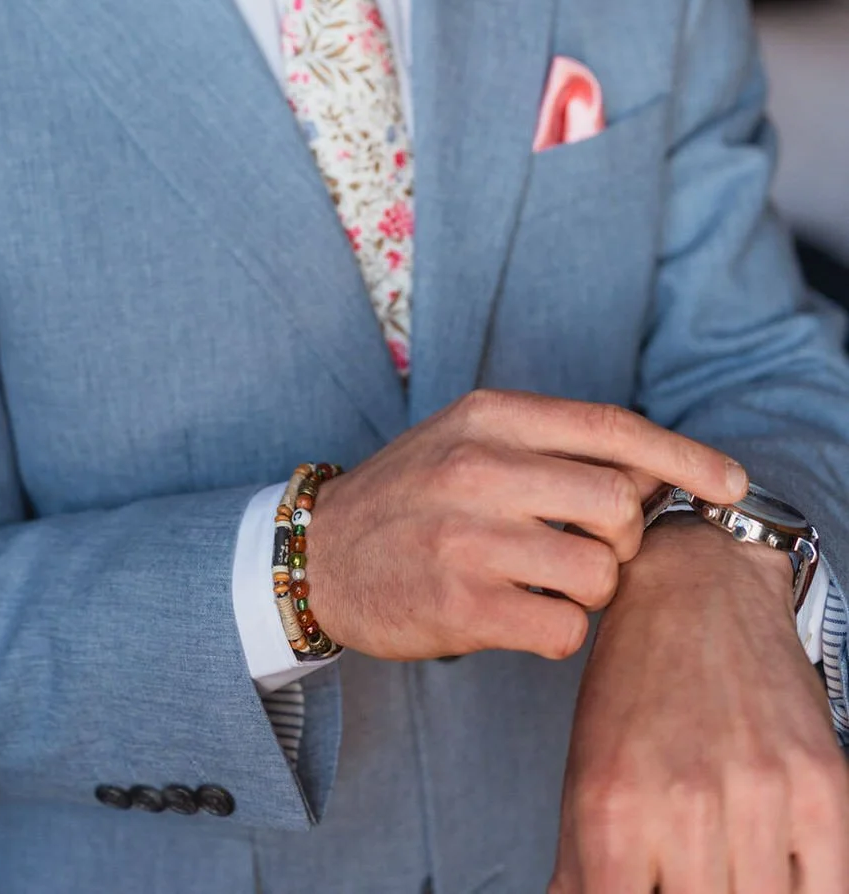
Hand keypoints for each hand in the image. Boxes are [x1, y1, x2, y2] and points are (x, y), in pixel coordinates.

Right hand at [306, 387, 745, 661]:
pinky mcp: (460, 604)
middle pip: (618, 506)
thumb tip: (654, 469)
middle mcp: (478, 466)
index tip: (728, 482)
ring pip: (598, 573)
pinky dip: (559, 632)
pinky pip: (565, 629)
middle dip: (621, 540)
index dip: (682, 456)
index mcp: (488, 415)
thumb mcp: (471, 439)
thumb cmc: (414, 496)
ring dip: (589, 591)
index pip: (611, 427)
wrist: (319, 553)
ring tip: (543, 584)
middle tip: (586, 550)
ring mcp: (467, 535)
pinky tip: (522, 617)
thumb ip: (552, 445)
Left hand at [550, 518, 848, 891]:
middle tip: (686, 877)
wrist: (700, 586)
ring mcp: (760, 795)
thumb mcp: (586, 768)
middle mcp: (685, 805)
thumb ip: (582, 864)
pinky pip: (828, 892)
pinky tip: (776, 870)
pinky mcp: (821, 784)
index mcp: (612, 808)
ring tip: (727, 868)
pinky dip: (804, 892)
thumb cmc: (635, 680)